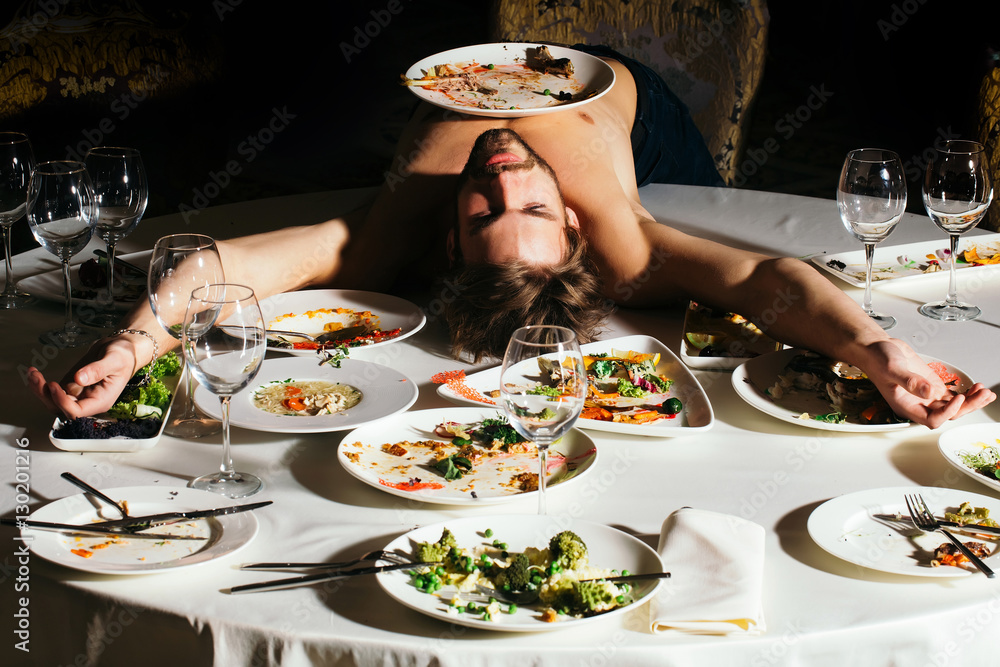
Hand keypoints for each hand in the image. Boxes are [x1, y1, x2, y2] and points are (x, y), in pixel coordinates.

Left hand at [27, 338, 137, 417]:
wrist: (120, 350)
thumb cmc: (123, 356)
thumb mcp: (114, 360)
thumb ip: (98, 370)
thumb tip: (79, 379)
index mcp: (101, 401)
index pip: (76, 412)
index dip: (62, 402)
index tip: (54, 385)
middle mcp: (88, 402)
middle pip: (60, 409)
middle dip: (45, 395)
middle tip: (37, 378)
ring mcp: (78, 396)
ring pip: (53, 402)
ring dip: (39, 391)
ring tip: (33, 374)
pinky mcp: (70, 388)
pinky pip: (52, 392)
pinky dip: (40, 385)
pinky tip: (35, 373)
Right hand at [861, 339, 995, 428]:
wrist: (876, 348)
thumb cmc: (878, 359)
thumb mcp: (892, 368)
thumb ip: (910, 381)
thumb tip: (929, 392)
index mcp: (907, 406)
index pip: (933, 419)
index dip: (947, 412)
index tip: (957, 398)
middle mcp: (918, 404)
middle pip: (948, 414)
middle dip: (967, 406)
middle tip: (983, 395)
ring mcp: (926, 395)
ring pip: (953, 406)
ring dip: (971, 401)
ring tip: (985, 392)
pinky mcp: (932, 386)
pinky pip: (952, 396)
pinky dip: (967, 394)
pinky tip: (977, 388)